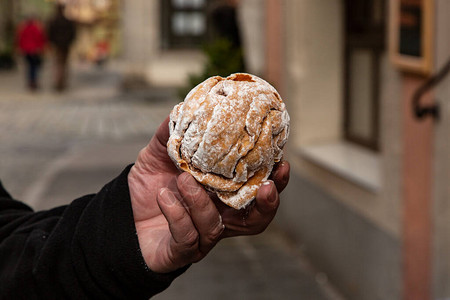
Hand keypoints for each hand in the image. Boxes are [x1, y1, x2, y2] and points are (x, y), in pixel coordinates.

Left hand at [128, 117, 289, 272]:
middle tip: (266, 187)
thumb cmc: (149, 186)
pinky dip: (177, 214)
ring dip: (201, 202)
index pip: (256, 192)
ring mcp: (201, 237)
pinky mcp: (181, 251)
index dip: (275, 182)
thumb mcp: (158, 154)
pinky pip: (187, 237)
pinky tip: (164, 197)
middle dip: (266, 205)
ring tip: (184, 180)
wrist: (123, 214)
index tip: (282, 162)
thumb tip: (184, 106)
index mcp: (221, 195)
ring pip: (216, 227)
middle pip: (255, 221)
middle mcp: (218, 218)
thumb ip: (172, 133)